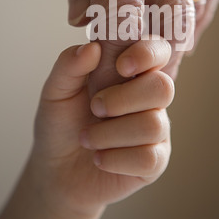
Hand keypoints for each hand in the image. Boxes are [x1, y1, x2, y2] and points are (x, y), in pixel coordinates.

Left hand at [32, 38, 173, 215]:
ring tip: (87, 138)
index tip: (121, 66)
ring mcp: (156, 129)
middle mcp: (148, 97)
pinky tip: (99, 158)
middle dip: (124, 99)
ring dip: (110, 134)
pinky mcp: (155, 161)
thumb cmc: (61, 125)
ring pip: (153, 125)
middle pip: (163, 87)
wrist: (55, 171)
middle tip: (95, 108)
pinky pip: (149, 158)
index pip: (157, 49)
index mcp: (130, 71)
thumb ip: (70, 66)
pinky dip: (115, 159)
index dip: (147, 53)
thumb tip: (92, 48)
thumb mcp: (56, 91)